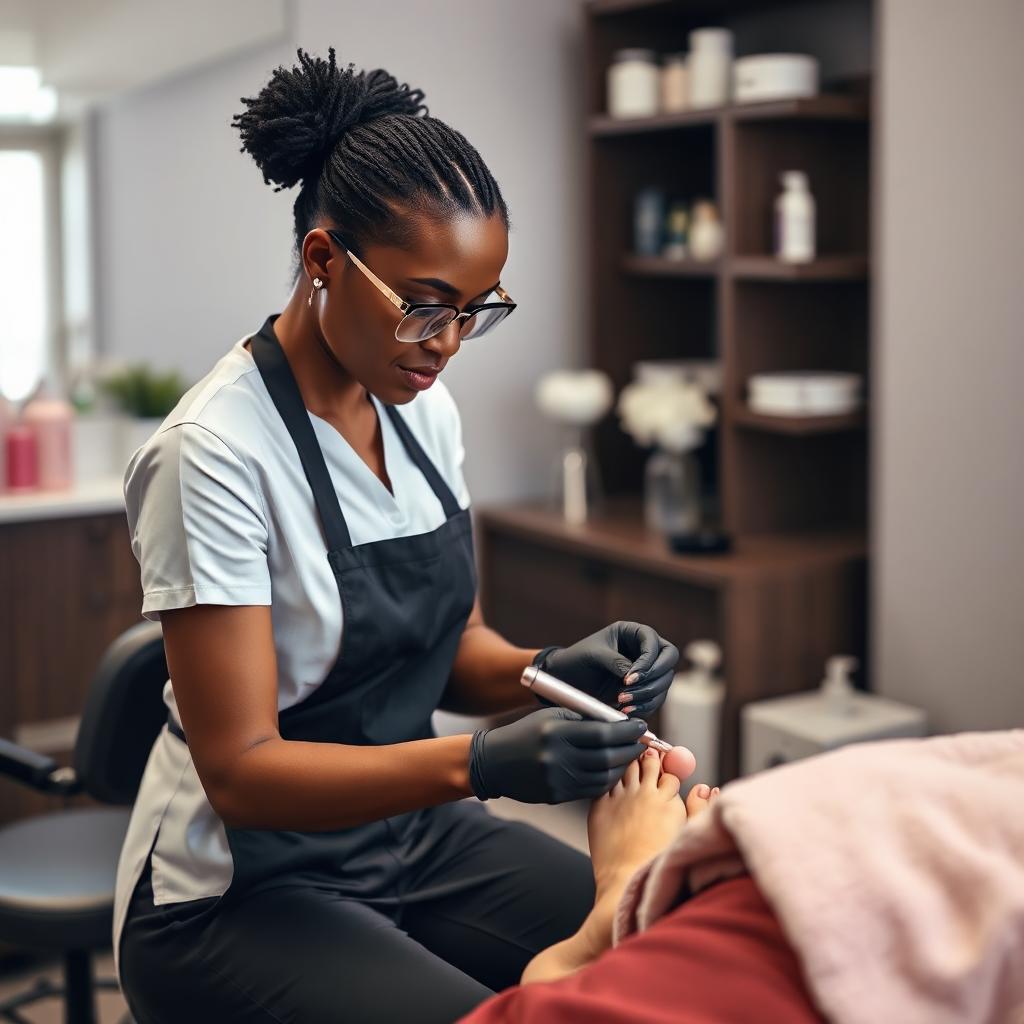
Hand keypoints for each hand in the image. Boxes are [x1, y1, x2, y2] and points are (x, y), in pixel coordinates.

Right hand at [468, 707, 647, 803]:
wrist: (495, 761)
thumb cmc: (527, 732)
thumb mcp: (552, 716)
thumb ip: (585, 718)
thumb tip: (620, 721)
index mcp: (557, 732)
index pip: (604, 733)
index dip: (627, 731)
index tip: (641, 726)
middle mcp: (557, 757)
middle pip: (608, 757)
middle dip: (630, 749)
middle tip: (642, 742)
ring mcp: (557, 780)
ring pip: (604, 777)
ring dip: (623, 767)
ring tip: (630, 756)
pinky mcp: (557, 795)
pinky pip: (592, 790)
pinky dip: (608, 780)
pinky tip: (613, 770)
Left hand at [538, 621, 678, 716]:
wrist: (566, 678)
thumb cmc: (577, 659)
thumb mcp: (593, 655)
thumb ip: (615, 661)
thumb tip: (634, 677)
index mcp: (634, 633)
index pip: (655, 644)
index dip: (647, 662)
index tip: (628, 678)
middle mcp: (644, 650)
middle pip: (668, 661)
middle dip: (653, 678)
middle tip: (629, 690)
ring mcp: (647, 671)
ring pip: (664, 683)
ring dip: (647, 696)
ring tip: (622, 703)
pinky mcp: (643, 690)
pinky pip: (655, 700)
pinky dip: (644, 707)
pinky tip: (626, 711)